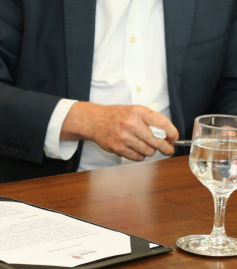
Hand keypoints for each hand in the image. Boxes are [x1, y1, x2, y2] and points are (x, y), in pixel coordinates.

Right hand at [61, 102, 177, 160]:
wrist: (94, 120)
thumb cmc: (117, 116)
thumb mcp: (135, 111)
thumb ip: (152, 120)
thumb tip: (169, 136)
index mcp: (138, 112)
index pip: (162, 124)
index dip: (172, 133)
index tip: (174, 138)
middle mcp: (131, 124)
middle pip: (158, 141)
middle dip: (166, 148)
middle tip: (168, 149)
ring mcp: (124, 137)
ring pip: (149, 152)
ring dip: (151, 151)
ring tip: (146, 146)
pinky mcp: (118, 148)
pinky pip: (138, 157)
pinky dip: (140, 155)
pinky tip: (136, 149)